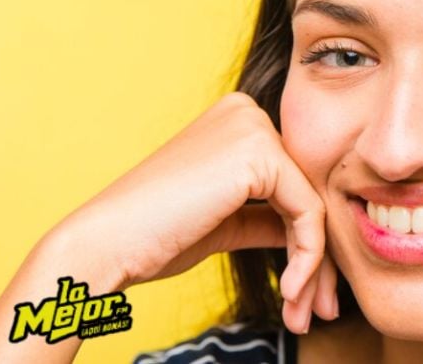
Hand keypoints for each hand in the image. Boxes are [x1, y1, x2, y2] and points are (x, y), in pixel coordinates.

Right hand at [51, 92, 335, 333]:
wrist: (106, 243)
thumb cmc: (154, 235)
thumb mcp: (226, 220)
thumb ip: (268, 216)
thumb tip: (311, 232)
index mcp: (238, 119)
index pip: (293, 181)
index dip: (306, 237)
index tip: (306, 288)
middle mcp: (248, 112)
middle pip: (307, 190)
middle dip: (315, 255)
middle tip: (314, 308)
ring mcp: (253, 127)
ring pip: (314, 203)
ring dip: (314, 265)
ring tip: (301, 311)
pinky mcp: (259, 152)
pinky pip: (308, 210)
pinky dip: (307, 256)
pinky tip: (290, 288)